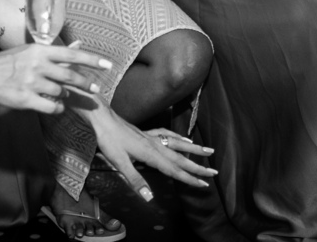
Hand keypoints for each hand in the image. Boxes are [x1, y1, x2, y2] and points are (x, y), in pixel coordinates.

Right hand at [0, 44, 111, 113]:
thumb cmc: (9, 61)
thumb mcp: (31, 51)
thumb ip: (56, 51)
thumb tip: (79, 45)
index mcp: (40, 50)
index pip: (72, 55)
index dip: (91, 60)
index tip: (108, 65)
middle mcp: (37, 65)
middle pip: (70, 76)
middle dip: (86, 83)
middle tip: (96, 89)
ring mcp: (31, 82)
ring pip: (60, 92)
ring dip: (65, 95)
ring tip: (61, 94)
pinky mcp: (25, 99)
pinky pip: (51, 106)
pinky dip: (57, 107)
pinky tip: (55, 105)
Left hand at [82, 104, 216, 199]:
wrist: (101, 117)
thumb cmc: (108, 140)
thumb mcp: (119, 162)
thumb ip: (135, 180)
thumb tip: (150, 198)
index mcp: (151, 154)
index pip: (174, 170)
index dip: (190, 179)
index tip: (205, 185)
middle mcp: (155, 145)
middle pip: (180, 158)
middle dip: (198, 166)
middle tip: (215, 172)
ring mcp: (151, 137)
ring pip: (177, 144)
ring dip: (193, 149)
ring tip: (208, 151)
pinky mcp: (145, 133)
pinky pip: (166, 135)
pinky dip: (178, 138)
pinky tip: (184, 139)